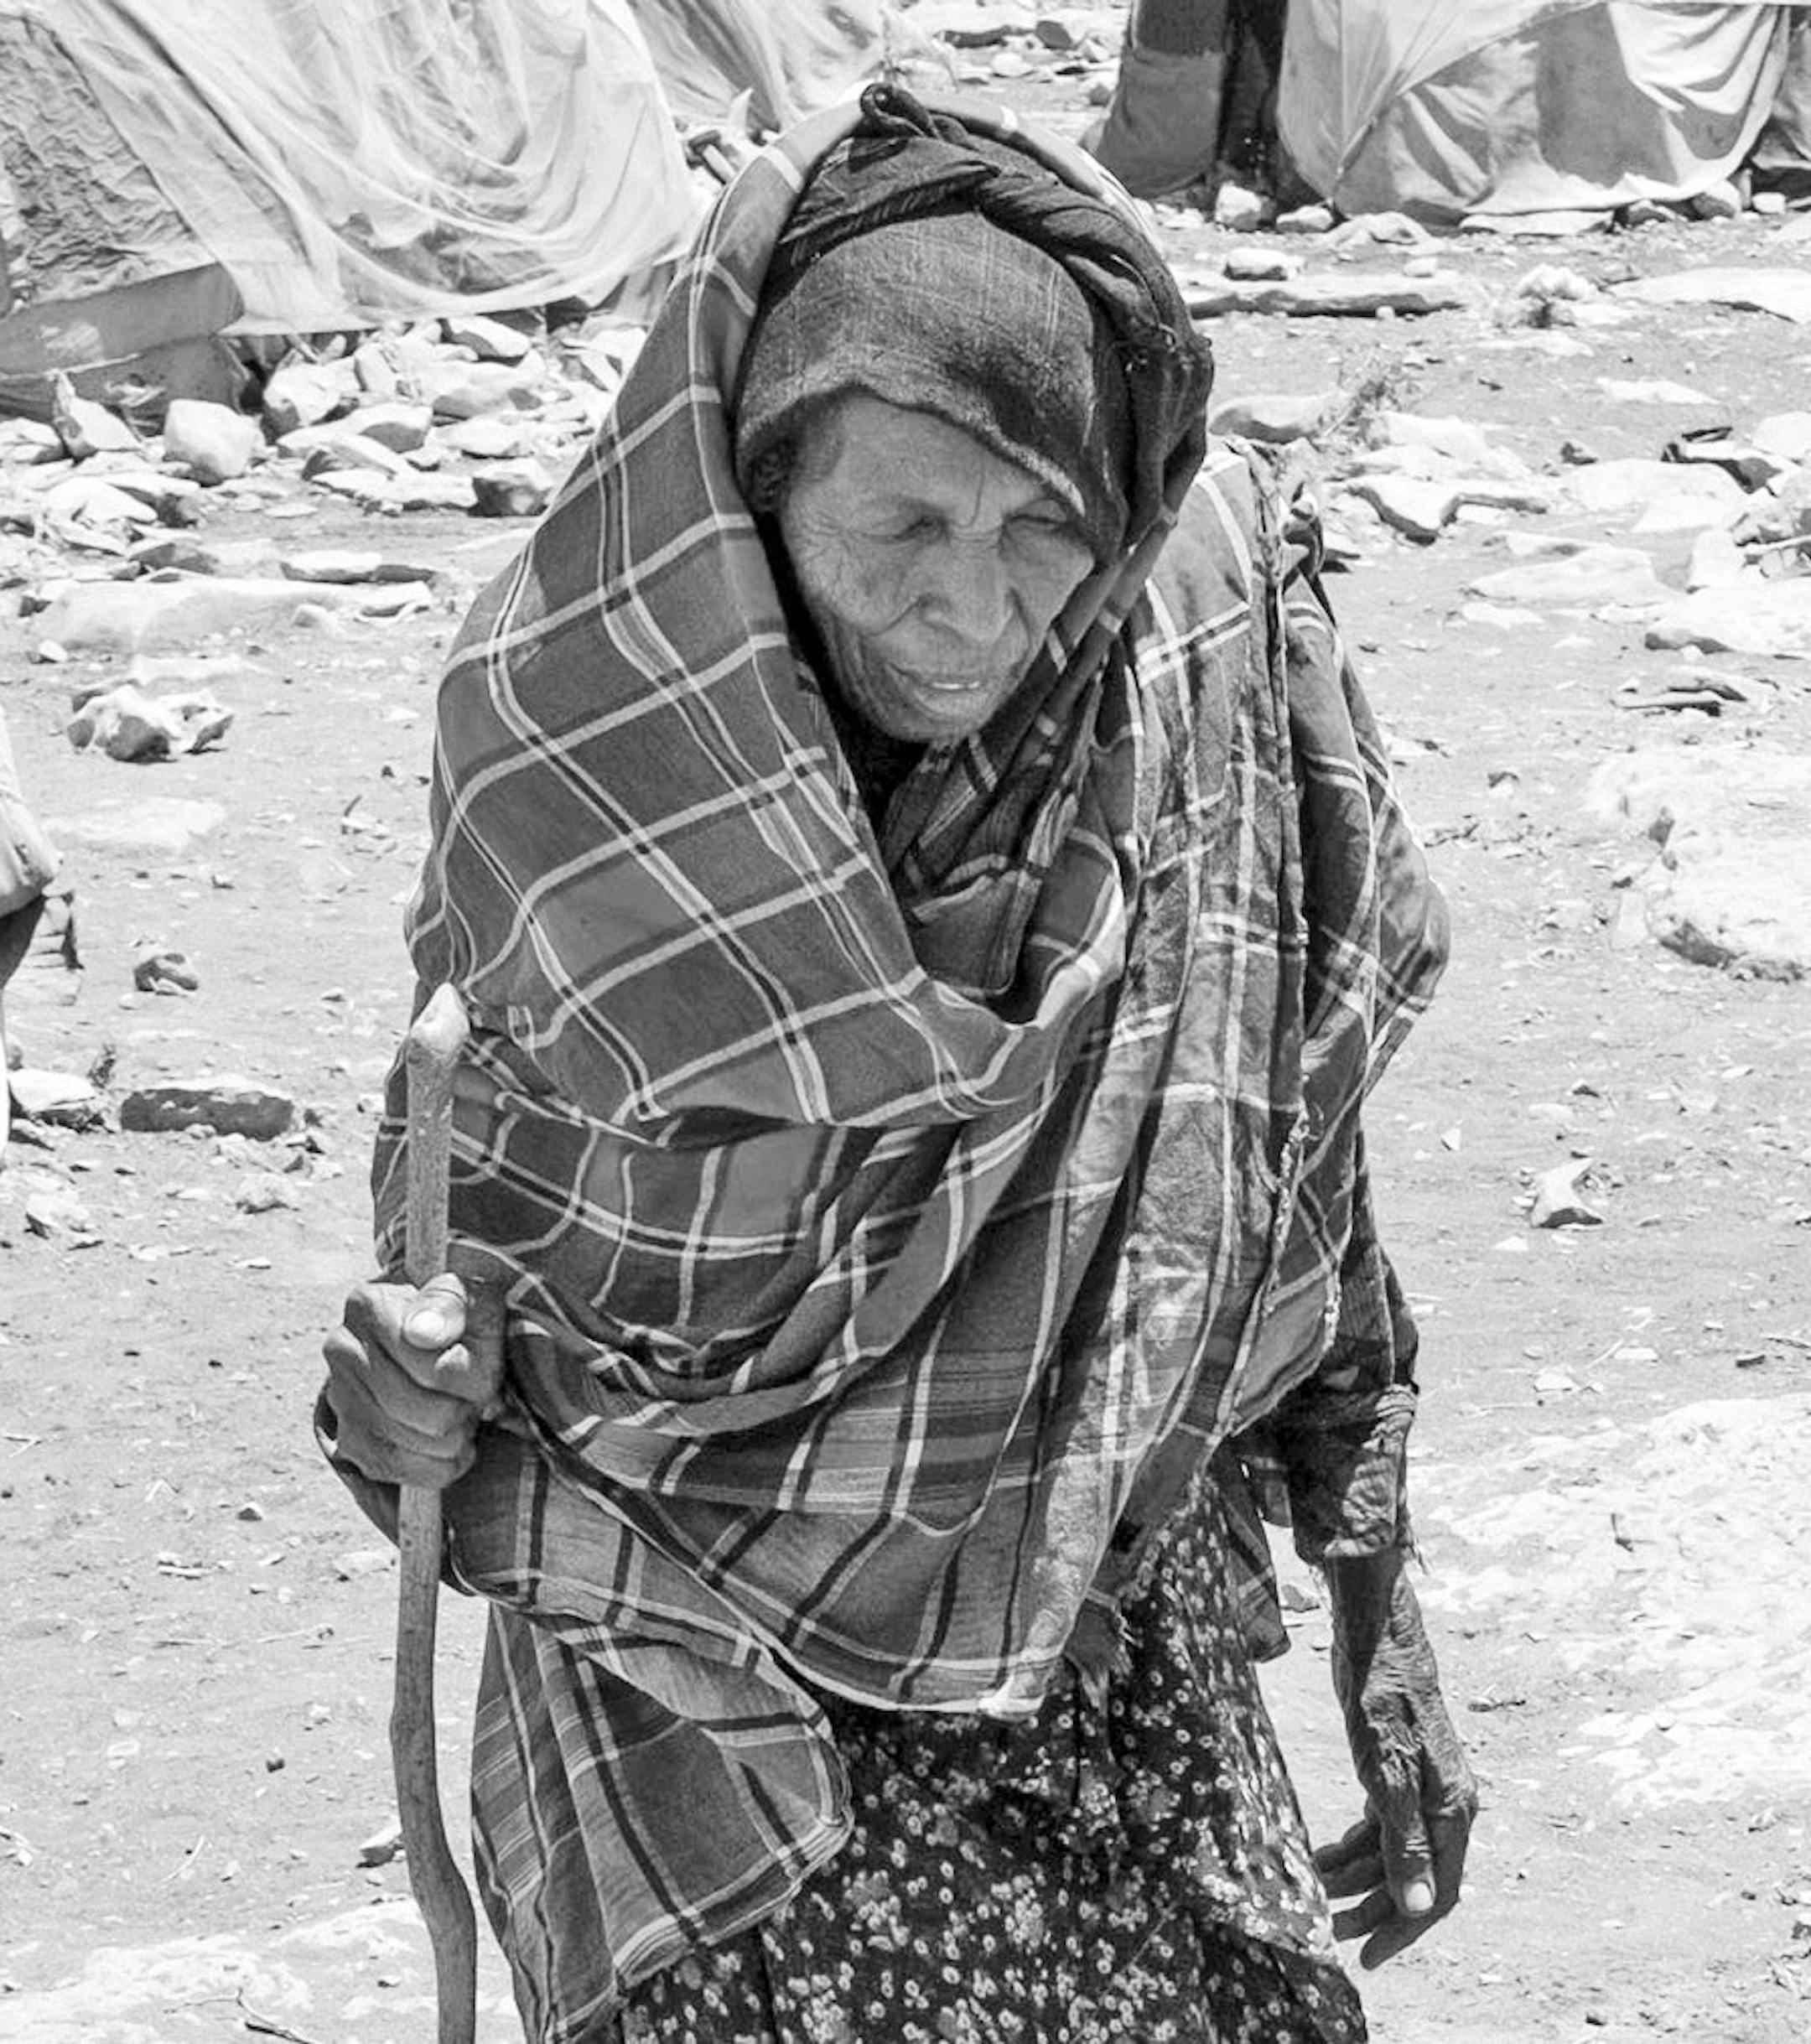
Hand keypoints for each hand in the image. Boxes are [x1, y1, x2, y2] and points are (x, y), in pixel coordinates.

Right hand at [321, 1272, 502, 1488]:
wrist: (430, 1334)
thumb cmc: (456, 1315)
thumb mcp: (467, 1293)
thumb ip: (449, 1306)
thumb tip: (424, 1333)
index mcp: (369, 1307)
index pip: (440, 1372)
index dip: (478, 1376)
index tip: (486, 1362)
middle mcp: (343, 1351)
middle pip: (434, 1415)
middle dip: (468, 1407)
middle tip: (474, 1391)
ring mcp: (341, 1399)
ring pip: (424, 1446)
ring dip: (458, 1435)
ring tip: (459, 1407)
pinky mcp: (348, 1441)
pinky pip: (407, 1473)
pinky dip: (443, 1463)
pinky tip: (448, 1437)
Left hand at [1317, 1547, 1476, 1967]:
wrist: (1378, 1638)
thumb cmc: (1385, 1698)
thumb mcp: (1388, 1771)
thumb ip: (1404, 1839)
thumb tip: (1419, 1906)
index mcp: (1451, 1810)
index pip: (1436, 1892)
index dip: (1403, 1929)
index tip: (1368, 1958)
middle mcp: (1443, 1804)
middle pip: (1413, 1877)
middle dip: (1371, 1907)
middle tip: (1328, 1930)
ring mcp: (1420, 1787)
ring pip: (1391, 1851)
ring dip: (1355, 1875)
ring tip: (1313, 1889)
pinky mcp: (1396, 1770)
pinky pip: (1380, 1824)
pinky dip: (1353, 1844)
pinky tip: (1326, 1855)